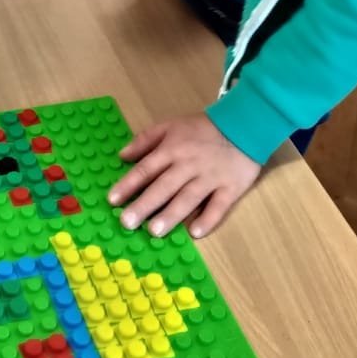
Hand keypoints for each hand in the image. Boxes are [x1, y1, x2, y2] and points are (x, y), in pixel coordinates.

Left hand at [109, 113, 260, 237]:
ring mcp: (210, 178)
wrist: (244, 125)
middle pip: (164, 187)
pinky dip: (208, 219)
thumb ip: (145, 140)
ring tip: (155, 231)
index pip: (146, 169)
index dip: (128, 185)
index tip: (112, 200)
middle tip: (127, 222)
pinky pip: (219, 206)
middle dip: (144, 205)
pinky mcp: (230, 188)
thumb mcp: (170, 125)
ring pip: (188, 198)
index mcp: (172, 149)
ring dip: (171, 215)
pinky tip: (195, 232)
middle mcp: (188, 165)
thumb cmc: (202, 129)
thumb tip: (122, 156)